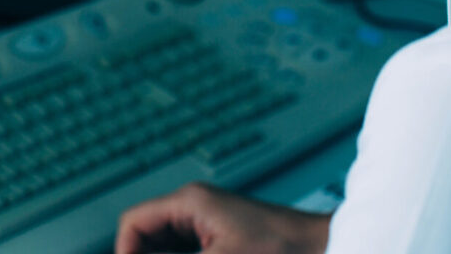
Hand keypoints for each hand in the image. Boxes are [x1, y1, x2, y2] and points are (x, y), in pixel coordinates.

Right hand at [115, 183, 330, 253]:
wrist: (326, 248)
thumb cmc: (281, 249)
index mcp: (189, 203)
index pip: (134, 223)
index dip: (125, 253)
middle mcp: (194, 209)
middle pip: (147, 236)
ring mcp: (209, 225)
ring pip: (166, 247)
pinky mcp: (223, 241)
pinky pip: (187, 251)